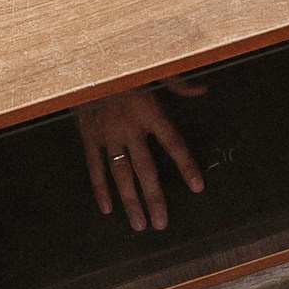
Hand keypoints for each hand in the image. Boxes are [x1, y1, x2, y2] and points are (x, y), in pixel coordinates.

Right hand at [74, 81, 206, 231]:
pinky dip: (100, 188)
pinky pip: (95, 167)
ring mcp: (107, 134)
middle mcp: (129, 127)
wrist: (85, 64)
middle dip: (154, 197)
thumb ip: (178, 83)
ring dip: (130, 200)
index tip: (196, 186)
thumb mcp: (154, 69)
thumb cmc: (123, 68)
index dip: (185, 164)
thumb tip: (202, 90)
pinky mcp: (89, 137)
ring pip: (120, 174)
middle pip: (145, 168)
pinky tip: (108, 208)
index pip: (172, 143)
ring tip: (139, 224)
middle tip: (162, 223)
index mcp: (149, 111)